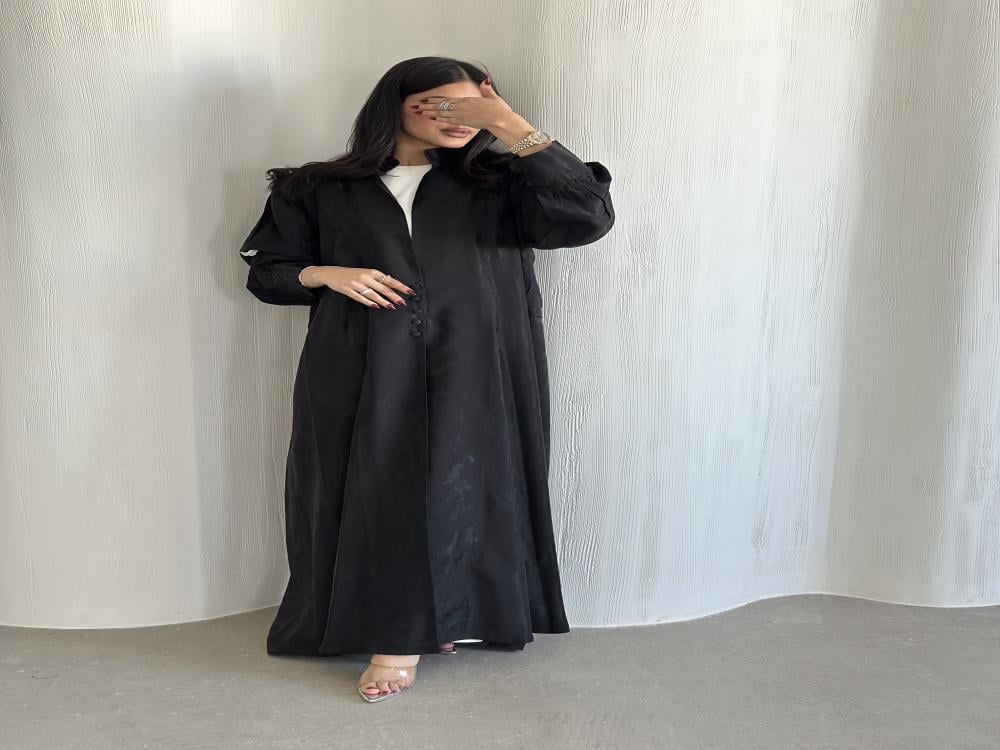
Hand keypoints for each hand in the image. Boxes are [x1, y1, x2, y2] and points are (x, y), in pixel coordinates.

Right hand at [300, 266, 415, 308]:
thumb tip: (393, 286)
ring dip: (383, 301)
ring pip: (373, 294)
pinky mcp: (349, 290)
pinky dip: (369, 302)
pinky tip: (376, 306)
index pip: (389, 280)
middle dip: (394, 296)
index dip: (400, 286)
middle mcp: (365, 277)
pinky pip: (360, 297)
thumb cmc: (352, 274)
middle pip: (383, 288)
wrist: (332, 273)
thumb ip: (378, 279)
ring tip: (392, 307)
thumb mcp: (366, 273)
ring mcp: (356, 284)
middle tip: (403, 302)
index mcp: (372, 272)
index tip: (409, 291)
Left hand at [413, 79, 524, 134]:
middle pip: (443, 105)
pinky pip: (449, 120)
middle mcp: (463, 106)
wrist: (501, 120)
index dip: (436, 99)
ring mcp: (463, 114)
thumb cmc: (499, 111)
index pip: (448, 99)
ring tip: (421, 112)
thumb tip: (484, 82)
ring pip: (443, 113)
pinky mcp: (465, 122)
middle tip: (418, 105)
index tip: (428, 99)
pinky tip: (433, 119)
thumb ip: (486, 90)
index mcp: (467, 100)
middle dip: (429, 105)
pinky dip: (440, 119)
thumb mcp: (492, 97)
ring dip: (431, 112)